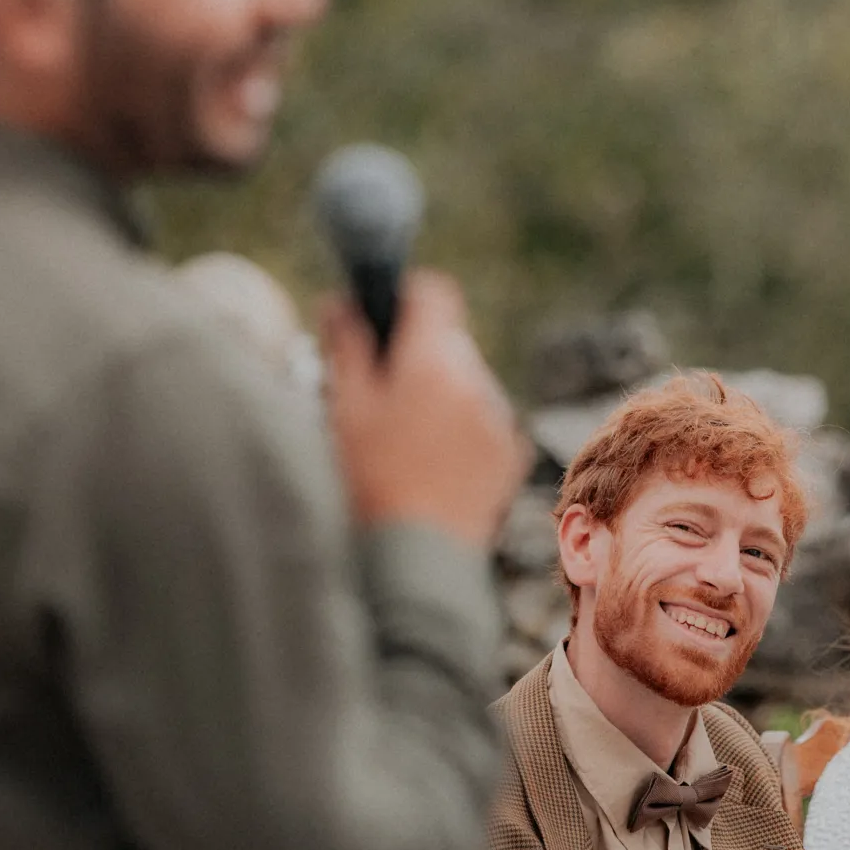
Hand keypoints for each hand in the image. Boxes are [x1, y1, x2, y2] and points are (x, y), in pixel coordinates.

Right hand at [319, 271, 527, 547]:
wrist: (417, 555)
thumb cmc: (371, 482)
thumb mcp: (346, 410)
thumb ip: (346, 347)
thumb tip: (340, 304)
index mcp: (433, 362)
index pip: (434, 294)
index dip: (406, 296)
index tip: (385, 316)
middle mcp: (475, 382)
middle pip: (448, 341)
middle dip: (416, 354)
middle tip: (380, 391)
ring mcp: (497, 418)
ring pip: (467, 382)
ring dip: (439, 393)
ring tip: (404, 439)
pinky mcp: (510, 453)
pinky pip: (484, 421)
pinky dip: (460, 429)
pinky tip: (431, 464)